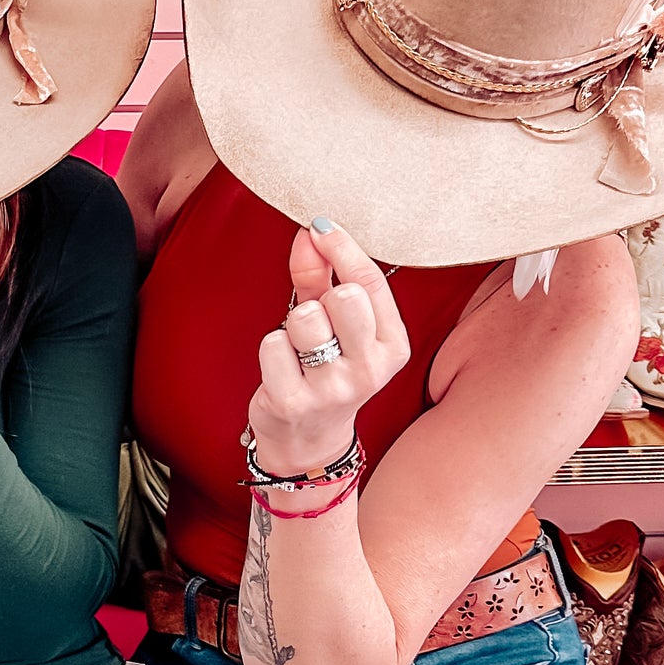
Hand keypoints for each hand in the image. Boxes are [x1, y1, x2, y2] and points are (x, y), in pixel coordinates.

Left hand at [248, 219, 409, 480]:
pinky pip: (273, 344)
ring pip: (305, 318)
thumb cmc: (322, 368)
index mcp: (392, 346)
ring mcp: (333, 389)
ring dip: (293, 323)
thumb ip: (321, 276)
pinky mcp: (294, 401)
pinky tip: (282, 368)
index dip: (342, 246)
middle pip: (344, 298)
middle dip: (321, 296)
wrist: (307, 438)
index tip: (319, 226)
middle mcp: (370, 369)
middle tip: (316, 318)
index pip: (371, 282)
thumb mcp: (333, 323)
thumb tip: (309, 231)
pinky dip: (271, 348)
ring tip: (299, 346)